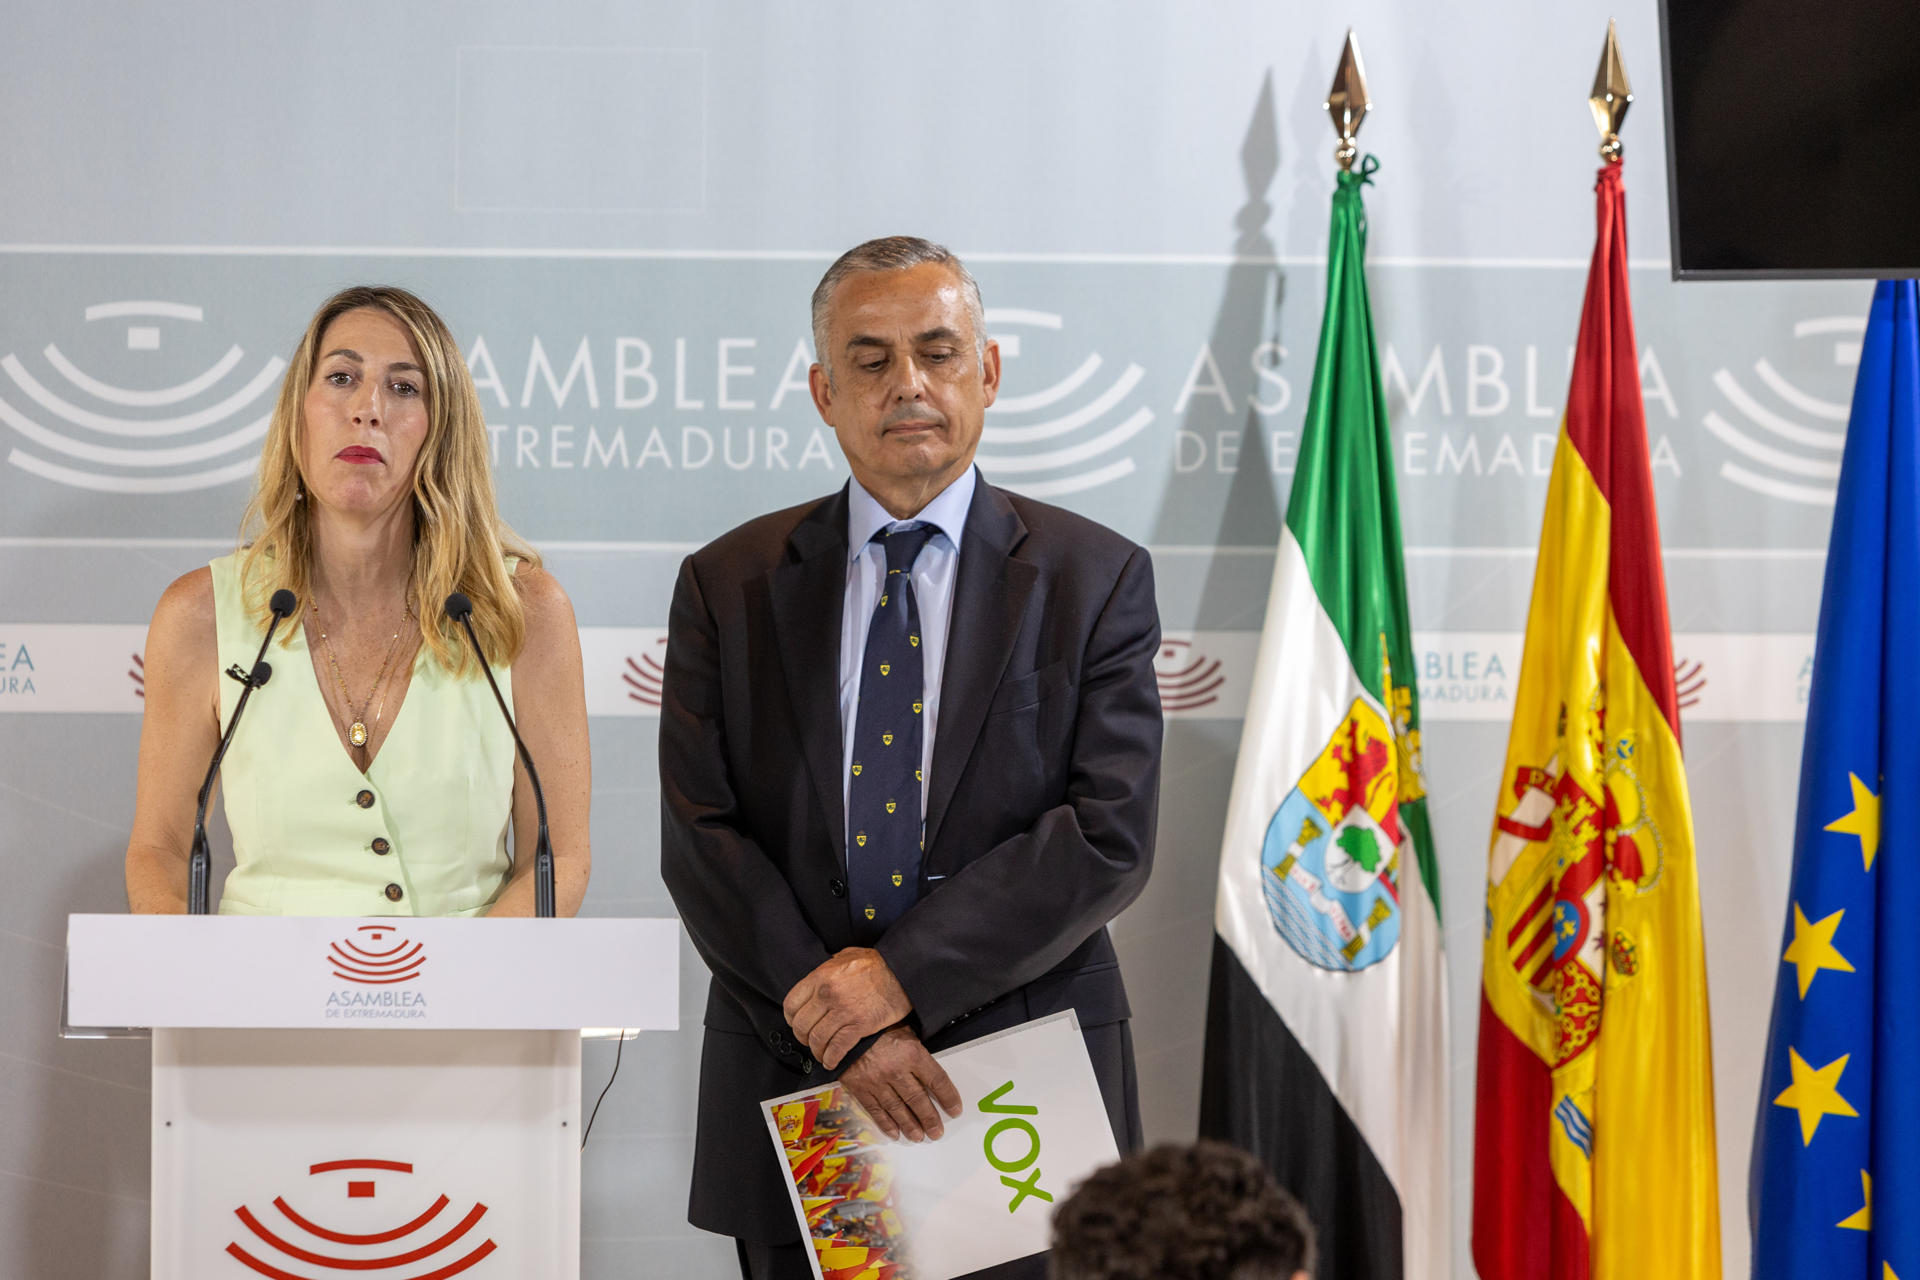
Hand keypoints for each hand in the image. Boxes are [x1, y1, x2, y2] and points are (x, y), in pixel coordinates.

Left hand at [783, 947, 911, 1068]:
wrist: (903, 971)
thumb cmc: (877, 963)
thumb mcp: (846, 955)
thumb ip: (829, 967)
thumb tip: (820, 978)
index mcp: (820, 976)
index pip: (791, 1004)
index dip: (791, 1018)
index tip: (797, 1023)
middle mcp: (827, 994)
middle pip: (801, 1025)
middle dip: (803, 1038)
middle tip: (810, 1041)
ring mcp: (843, 1011)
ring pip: (817, 1040)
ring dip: (817, 1051)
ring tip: (822, 1053)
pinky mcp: (859, 1025)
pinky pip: (837, 1048)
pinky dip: (831, 1059)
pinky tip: (832, 1061)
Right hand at [838, 1026, 962, 1142]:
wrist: (844, 1030)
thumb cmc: (879, 1028)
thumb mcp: (905, 1030)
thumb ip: (918, 1051)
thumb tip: (931, 1070)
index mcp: (911, 1053)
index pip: (936, 1079)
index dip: (948, 1096)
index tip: (955, 1110)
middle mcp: (896, 1070)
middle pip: (918, 1099)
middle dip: (930, 1118)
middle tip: (937, 1132)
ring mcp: (877, 1082)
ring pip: (898, 1109)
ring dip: (910, 1126)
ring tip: (919, 1137)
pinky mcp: (861, 1089)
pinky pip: (876, 1110)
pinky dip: (886, 1124)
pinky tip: (895, 1133)